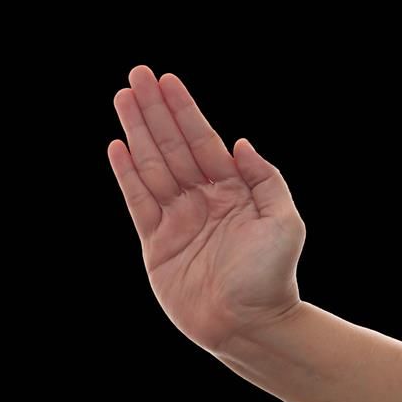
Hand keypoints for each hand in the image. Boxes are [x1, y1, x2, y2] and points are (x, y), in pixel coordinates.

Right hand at [108, 66, 305, 350]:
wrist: (250, 326)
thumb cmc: (272, 276)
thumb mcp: (284, 222)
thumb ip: (265, 179)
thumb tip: (240, 143)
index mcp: (233, 190)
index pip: (203, 141)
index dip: (184, 110)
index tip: (166, 80)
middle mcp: (202, 200)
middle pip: (172, 146)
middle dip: (154, 111)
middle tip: (136, 76)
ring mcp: (178, 220)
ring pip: (152, 167)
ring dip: (136, 132)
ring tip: (122, 99)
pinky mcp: (157, 244)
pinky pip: (138, 202)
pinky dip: (127, 176)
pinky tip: (117, 147)